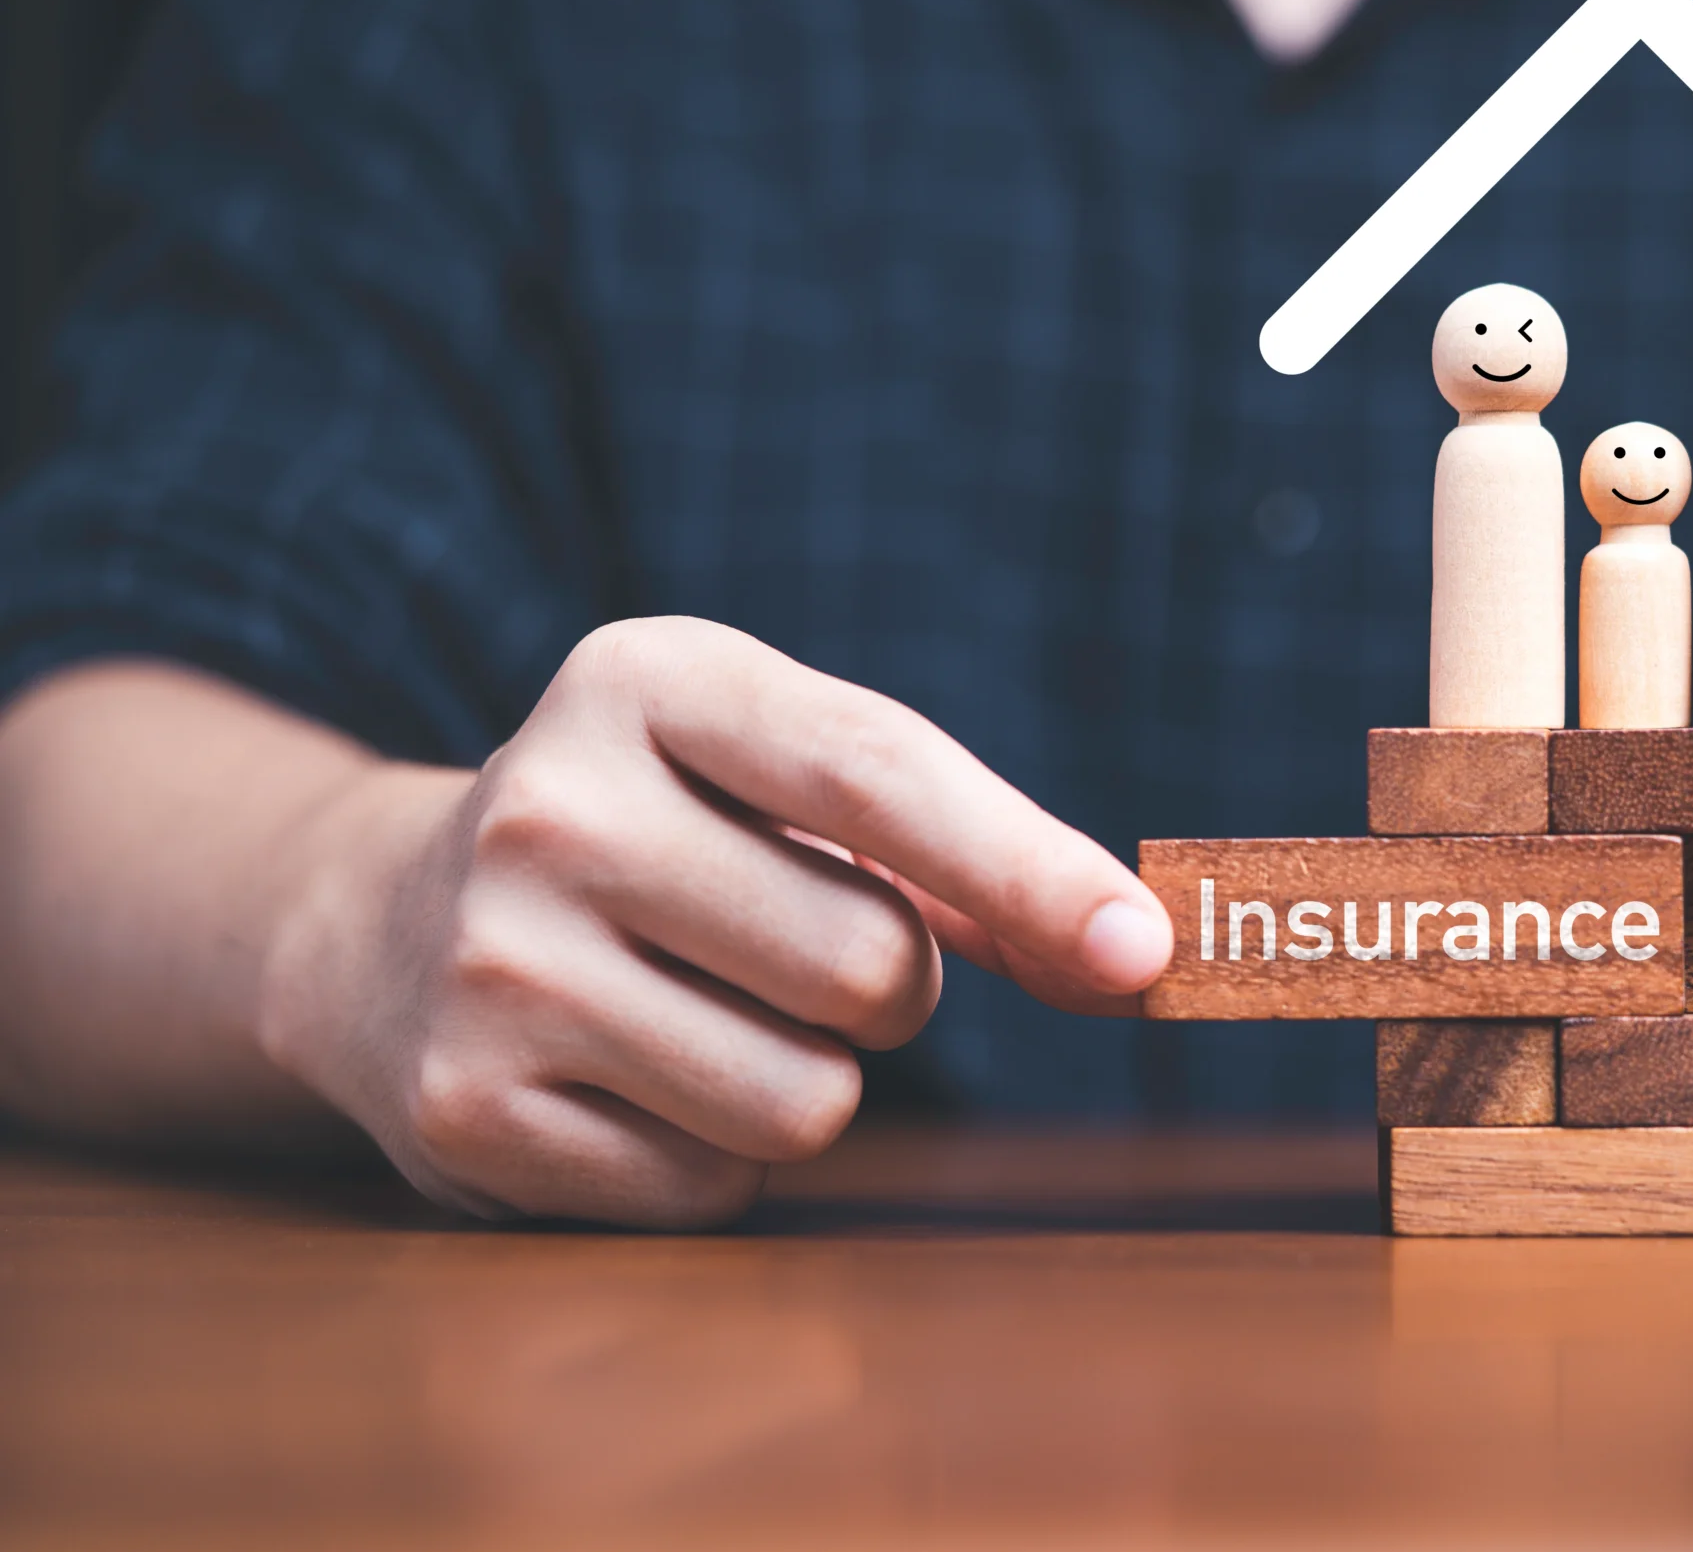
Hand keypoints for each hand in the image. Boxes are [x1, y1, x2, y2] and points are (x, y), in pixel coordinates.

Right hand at [258, 617, 1171, 1226]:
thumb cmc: (666, 839)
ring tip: (706, 1010)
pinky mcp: (466, 1110)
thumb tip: (1133, 954)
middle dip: (887, 987)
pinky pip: (718, 1181)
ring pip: (811, 1097)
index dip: (1029, 869)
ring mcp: (493, 963)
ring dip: (810, 1078)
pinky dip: (718, 1150)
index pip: (878, 773)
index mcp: (647, 678)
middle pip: (872, 965)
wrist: (383, 928)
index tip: (1142, 949)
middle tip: (789, 949)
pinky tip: (632, 1078)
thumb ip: (965, 854)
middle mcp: (552, 804)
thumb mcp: (784, 781)